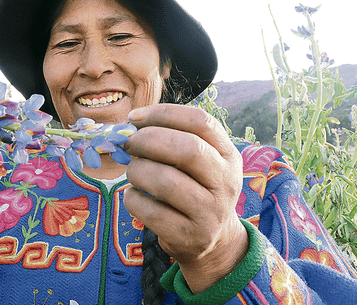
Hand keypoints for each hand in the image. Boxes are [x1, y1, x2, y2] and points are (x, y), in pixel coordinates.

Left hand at [123, 104, 247, 293]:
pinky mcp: (190, 237)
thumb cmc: (194, 189)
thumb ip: (172, 140)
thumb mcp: (198, 163)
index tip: (134, 117)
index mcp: (228, 155)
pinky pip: (151, 211)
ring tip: (133, 172)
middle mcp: (226, 182)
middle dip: (148, 141)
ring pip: (166, 181)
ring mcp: (211, 212)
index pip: (201, 122)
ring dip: (137, 171)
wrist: (213, 242)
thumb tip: (129, 126)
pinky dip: (132, 199)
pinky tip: (135, 196)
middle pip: (188, 149)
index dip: (163, 114)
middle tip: (128, 144)